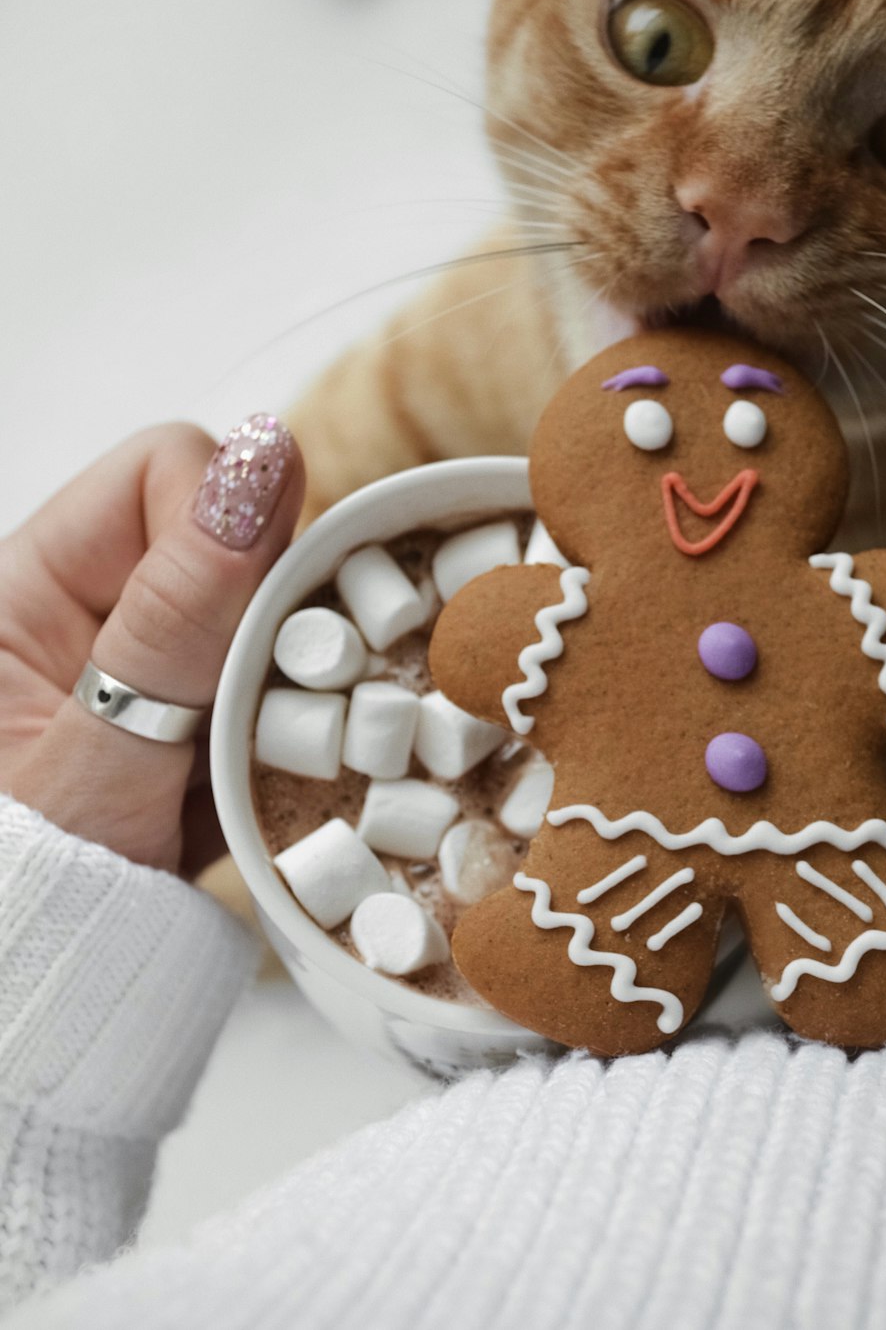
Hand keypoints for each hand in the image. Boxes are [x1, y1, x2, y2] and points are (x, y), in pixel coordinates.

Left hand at [0, 415, 303, 876]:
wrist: (33, 998)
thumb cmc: (22, 904)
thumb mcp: (94, 765)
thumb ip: (174, 621)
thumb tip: (262, 462)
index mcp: (25, 586)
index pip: (165, 471)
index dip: (234, 528)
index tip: (259, 630)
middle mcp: (86, 610)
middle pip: (231, 537)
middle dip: (271, 620)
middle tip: (250, 723)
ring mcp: (144, 667)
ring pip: (269, 615)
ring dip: (282, 689)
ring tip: (241, 776)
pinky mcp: (189, 719)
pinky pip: (274, 686)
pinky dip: (283, 737)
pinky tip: (251, 793)